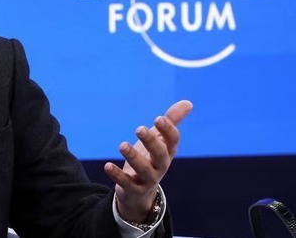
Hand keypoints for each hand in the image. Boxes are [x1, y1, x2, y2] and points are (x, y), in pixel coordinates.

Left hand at [104, 100, 192, 222]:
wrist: (141, 192)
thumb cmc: (150, 158)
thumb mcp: (160, 140)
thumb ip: (171, 122)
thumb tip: (188, 102)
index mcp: (167, 152)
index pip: (173, 141)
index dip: (168, 130)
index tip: (158, 118)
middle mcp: (160, 166)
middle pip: (160, 155)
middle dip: (151, 142)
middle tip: (139, 128)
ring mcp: (147, 179)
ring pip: (144, 170)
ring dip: (133, 157)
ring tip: (122, 145)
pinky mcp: (133, 189)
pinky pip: (126, 184)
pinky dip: (117, 176)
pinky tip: (107, 165)